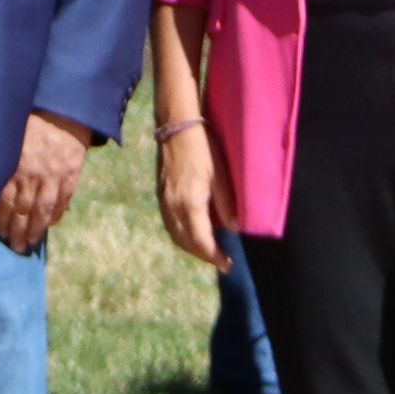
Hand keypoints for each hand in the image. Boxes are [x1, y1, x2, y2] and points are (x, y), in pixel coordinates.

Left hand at [0, 111, 87, 254]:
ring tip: (30, 243)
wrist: (63, 107)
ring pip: (43, 210)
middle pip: (23, 211)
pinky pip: (63, 200)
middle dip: (18, 232)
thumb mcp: (9, 135)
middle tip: (15, 247)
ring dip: (36, 230)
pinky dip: (57, 215)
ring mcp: (54, 175)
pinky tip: (50, 224)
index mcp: (14, 164)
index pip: (4, 201)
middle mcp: (33, 174)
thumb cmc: (31, 119)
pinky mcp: (72, 174)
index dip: (2, 221)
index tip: (0, 233)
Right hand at [153, 121, 229, 269]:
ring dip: (192, 248)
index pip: (201, 241)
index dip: (214, 256)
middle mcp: (174, 207)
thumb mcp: (220, 176)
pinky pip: (170, 226)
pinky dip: (182, 236)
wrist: (177, 128)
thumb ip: (226, 205)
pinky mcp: (161, 197)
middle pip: (187, 243)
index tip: (227, 265)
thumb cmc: (204, 149)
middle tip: (221, 261)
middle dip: (204, 255)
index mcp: (191, 203)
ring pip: (176, 236)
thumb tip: (233, 229)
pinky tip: (193, 234)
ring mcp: (164, 203)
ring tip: (209, 251)